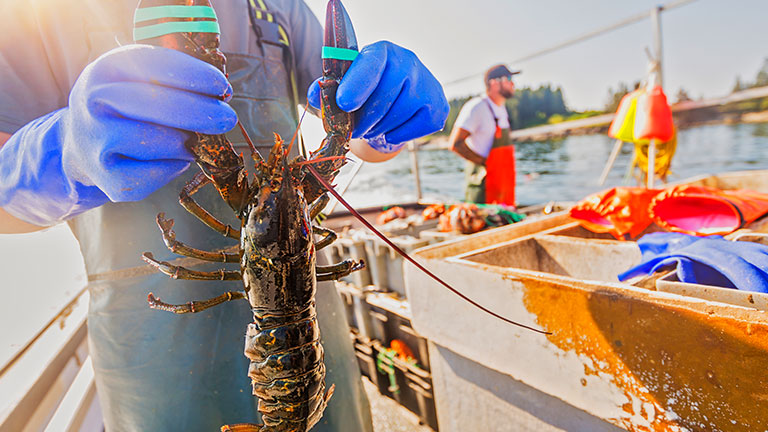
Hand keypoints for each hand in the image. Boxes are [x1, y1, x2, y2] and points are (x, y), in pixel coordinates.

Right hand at [0, 45, 236, 225]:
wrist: (81, 144)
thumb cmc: (125, 107)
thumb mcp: (136, 79)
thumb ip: (172, 79)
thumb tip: (220, 94)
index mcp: (106, 69)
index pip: (154, 66)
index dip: (195, 76)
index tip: (223, 86)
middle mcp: (95, 102)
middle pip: (156, 104)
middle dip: (201, 112)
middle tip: (228, 118)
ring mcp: (97, 141)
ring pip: (161, 142)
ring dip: (187, 143)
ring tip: (193, 140)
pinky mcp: (108, 179)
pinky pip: (157, 174)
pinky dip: (174, 167)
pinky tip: (173, 158)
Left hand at [308, 41, 448, 152]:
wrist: (403, 92)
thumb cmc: (368, 88)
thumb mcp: (346, 84)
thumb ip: (328, 89)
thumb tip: (315, 95)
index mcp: (381, 51)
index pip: (371, 64)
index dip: (357, 84)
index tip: (343, 104)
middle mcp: (408, 61)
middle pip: (384, 96)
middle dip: (364, 119)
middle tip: (354, 130)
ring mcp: (427, 83)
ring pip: (396, 116)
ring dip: (378, 129)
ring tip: (372, 128)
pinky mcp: (438, 107)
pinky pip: (411, 131)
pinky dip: (395, 135)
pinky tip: (390, 128)